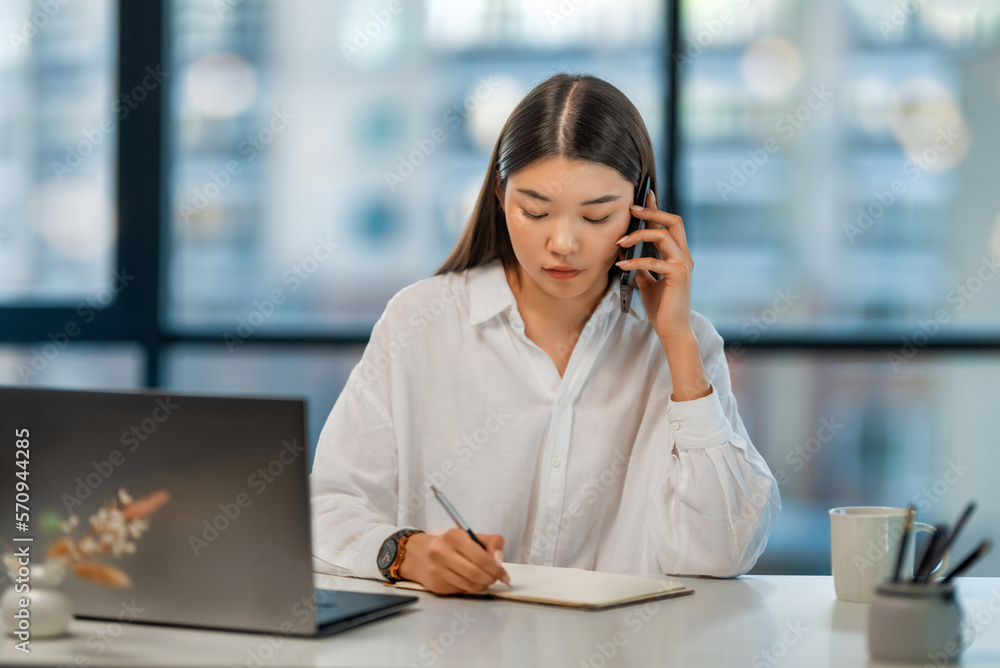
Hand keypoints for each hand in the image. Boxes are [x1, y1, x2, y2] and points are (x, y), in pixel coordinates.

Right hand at [398, 529, 509, 594]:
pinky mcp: (437, 585)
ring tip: (484, 579)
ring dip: (483, 585)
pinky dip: (471, 588)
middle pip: (476, 574)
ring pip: (471, 586)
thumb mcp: (471, 536)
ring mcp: (438, 571)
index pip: (482, 558)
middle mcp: (442, 553)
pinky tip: (469, 581)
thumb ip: (491, 543)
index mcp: (454, 537)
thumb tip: (499, 561)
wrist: (420, 554)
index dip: (497, 569)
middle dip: (491, 579)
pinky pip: (462, 591)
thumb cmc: (451, 545)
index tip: (504, 574)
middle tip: (496, 578)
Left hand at [615, 190, 693, 342]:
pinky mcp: (678, 275)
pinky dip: (635, 262)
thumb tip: (626, 255)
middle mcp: (684, 256)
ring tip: (620, 242)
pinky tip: (621, 266)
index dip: (657, 209)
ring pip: (663, 236)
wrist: (673, 330)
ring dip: (639, 235)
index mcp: (678, 255)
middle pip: (672, 222)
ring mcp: (683, 265)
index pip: (669, 225)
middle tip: (631, 209)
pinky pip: (654, 261)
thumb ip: (642, 267)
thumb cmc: (662, 308)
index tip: (644, 197)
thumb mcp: (648, 283)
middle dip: (651, 212)